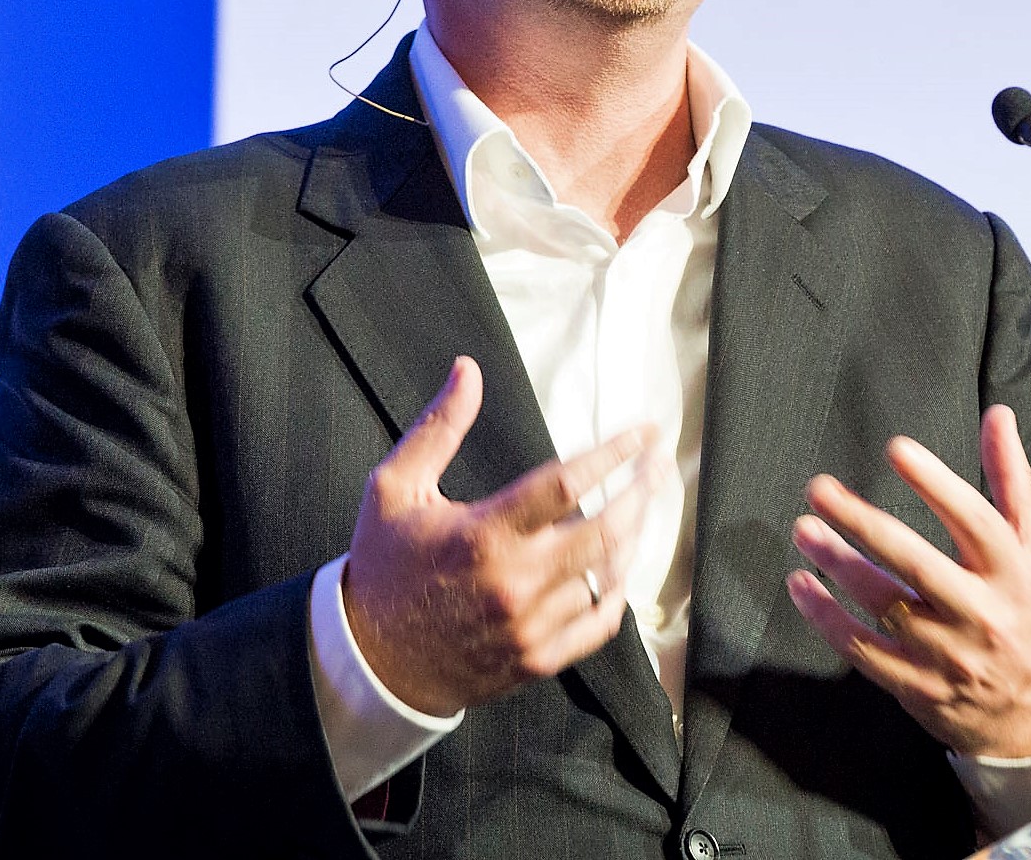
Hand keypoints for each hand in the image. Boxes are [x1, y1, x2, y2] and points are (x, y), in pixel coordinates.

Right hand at [342, 356, 667, 716]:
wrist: (371, 659)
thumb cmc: (385, 565)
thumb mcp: (395, 488)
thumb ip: (438, 427)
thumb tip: (468, 370)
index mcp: (481, 536)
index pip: (566, 484)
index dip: (614, 453)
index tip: (643, 433)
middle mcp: (513, 583)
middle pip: (605, 531)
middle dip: (642, 489)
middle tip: (659, 463)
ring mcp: (529, 627)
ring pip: (606, 576)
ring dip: (633, 535)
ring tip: (643, 503)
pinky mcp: (537, 660)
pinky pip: (600, 624)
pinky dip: (618, 590)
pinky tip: (621, 563)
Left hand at [786, 404, 1030, 758]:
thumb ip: (1012, 479)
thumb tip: (997, 414)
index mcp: (1016, 575)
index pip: (975, 522)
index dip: (936, 483)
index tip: (896, 448)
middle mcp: (983, 616)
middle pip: (917, 564)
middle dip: (864, 523)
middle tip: (820, 489)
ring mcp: (948, 656)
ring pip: (883, 605)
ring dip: (838, 565)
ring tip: (804, 529)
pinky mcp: (917, 686)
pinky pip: (862, 650)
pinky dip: (827, 618)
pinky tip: (802, 585)